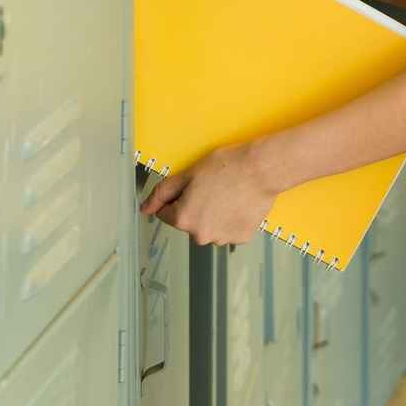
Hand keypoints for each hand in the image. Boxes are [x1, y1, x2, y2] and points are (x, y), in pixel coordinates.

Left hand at [141, 141, 279, 246]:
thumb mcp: (188, 174)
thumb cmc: (226, 167)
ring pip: (209, 228)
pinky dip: (231, 220)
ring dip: (213, 216)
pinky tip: (238, 204)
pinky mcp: (241, 238)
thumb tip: (145, 208)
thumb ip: (162, 193)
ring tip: (228, 195)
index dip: (176, 198)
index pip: (166, 214)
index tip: (192, 187)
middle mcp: (201, 235)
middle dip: (195, 208)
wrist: (261, 169)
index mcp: (184, 219)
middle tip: (211, 188)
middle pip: (188, 223)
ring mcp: (222, 239)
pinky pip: (228, 230)